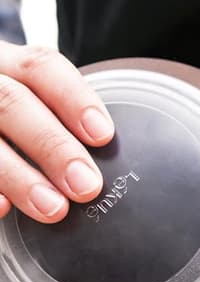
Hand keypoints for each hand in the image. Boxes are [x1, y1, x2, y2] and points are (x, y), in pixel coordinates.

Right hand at [0, 42, 113, 221]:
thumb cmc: (16, 127)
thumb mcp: (33, 109)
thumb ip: (58, 125)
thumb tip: (99, 173)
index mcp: (7, 66)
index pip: (41, 68)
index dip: (73, 99)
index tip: (102, 135)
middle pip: (13, 103)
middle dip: (53, 146)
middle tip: (86, 186)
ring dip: (20, 176)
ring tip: (54, 208)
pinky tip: (3, 208)